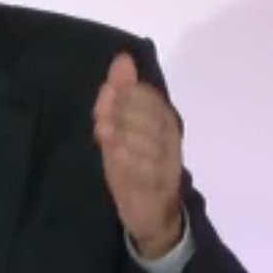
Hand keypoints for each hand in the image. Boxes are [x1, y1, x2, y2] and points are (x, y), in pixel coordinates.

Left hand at [93, 52, 183, 257]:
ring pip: (140, 134)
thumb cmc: (134, 164)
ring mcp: (165, 158)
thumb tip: (122, 59)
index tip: (103, 114)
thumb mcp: (121, 127)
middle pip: (141, 110)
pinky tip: (118, 159)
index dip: (117, 99)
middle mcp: (168, 135)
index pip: (142, 93)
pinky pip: (141, 164)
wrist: (152, 213)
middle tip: (106, 131)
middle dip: (117, 117)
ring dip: (119, 138)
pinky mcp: (158, 182)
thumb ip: (118, 94)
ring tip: (111, 145)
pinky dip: (125, 159)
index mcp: (163, 117)